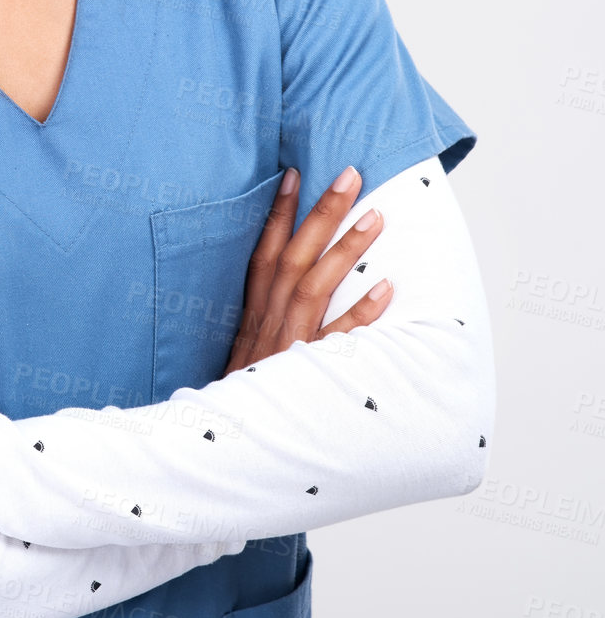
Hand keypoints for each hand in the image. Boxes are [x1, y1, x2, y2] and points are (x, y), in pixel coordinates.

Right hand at [225, 165, 392, 373]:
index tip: (295, 173)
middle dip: (321, 212)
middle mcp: (267, 320)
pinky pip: (335, 340)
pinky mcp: (305, 370)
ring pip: (314, 286)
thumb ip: (268, 316)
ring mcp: (286, 343)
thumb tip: (297, 284)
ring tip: (377, 216)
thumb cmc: (248, 393)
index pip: (264, 252)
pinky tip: (386, 291)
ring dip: (344, 250)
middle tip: (351, 173)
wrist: (230, 444)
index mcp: (253, 312)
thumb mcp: (249, 349)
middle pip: (294, 256)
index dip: (278, 212)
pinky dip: (359, 315)